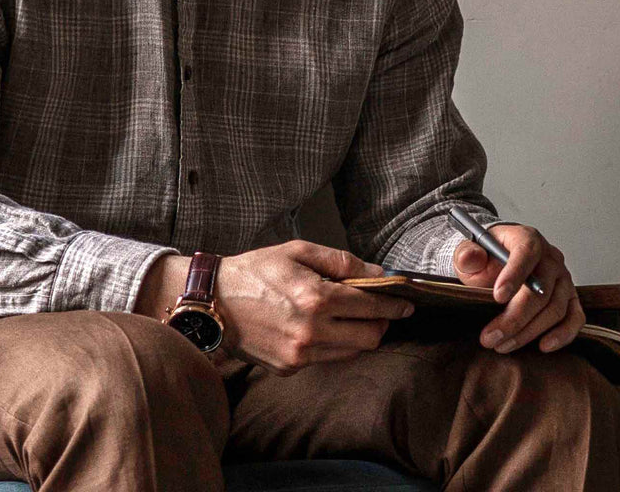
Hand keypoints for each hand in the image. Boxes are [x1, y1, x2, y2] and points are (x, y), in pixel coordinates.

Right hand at [216, 240, 413, 375]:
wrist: (213, 301)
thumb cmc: (255, 270)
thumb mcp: (297, 251)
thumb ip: (340, 262)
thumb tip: (376, 273)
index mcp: (316, 298)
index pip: (371, 306)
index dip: (394, 305)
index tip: (407, 303)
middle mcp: (312, 331)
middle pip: (370, 337)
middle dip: (381, 323)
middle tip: (380, 309)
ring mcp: (301, 355)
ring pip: (352, 352)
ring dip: (359, 335)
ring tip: (350, 317)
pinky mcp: (290, 368)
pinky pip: (327, 359)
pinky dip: (333, 344)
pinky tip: (321, 327)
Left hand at [452, 223, 583, 354]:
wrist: (498, 263)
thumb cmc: (487, 257)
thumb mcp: (470, 252)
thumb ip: (467, 254)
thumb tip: (470, 257)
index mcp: (526, 239)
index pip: (525, 253)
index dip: (514, 276)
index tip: (497, 297)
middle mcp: (550, 258)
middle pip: (540, 290)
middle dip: (515, 317)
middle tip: (491, 336)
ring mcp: (563, 280)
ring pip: (555, 309)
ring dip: (529, 332)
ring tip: (502, 344)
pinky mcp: (570, 299)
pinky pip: (574, 319)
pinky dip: (562, 335)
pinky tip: (543, 346)